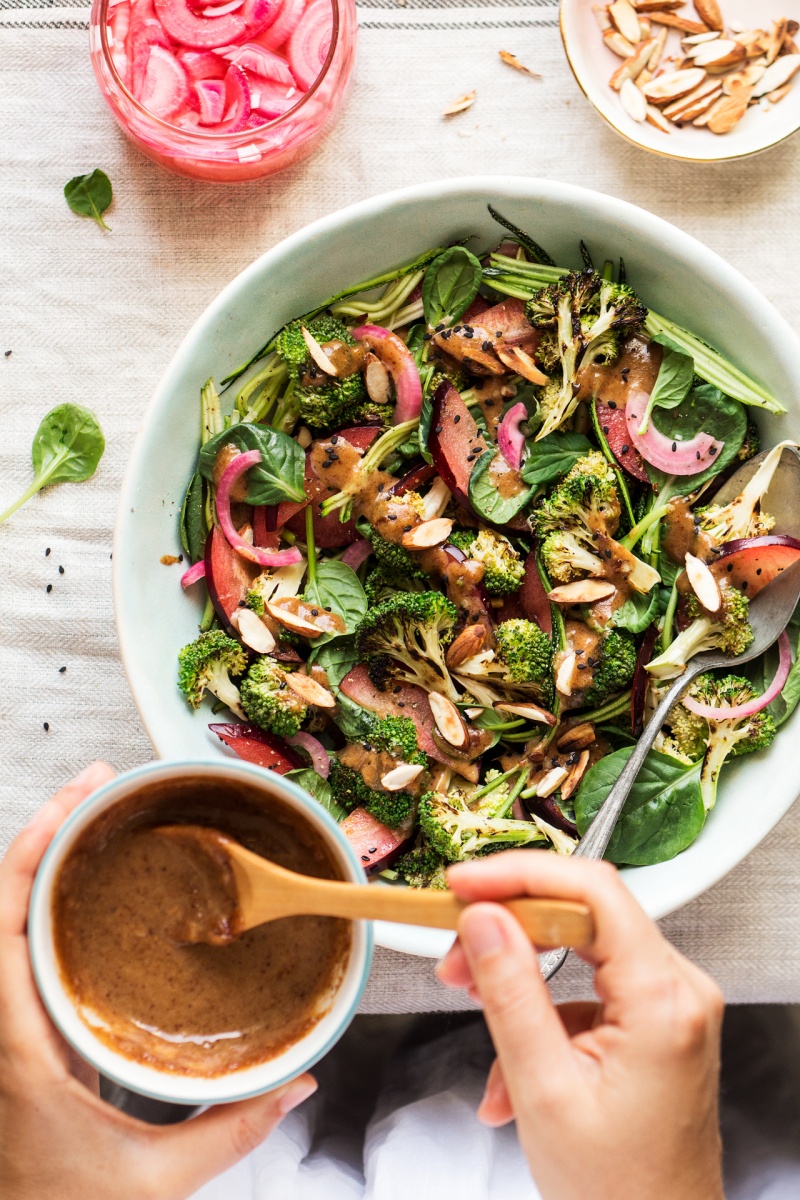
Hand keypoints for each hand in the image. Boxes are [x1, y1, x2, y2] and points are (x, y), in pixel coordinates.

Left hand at [0, 763, 316, 1199]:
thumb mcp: (153, 1182)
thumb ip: (231, 1130)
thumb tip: (299, 1080)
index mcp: (17, 1043)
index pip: (3, 921)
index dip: (34, 848)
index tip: (77, 801)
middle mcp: (2, 1023)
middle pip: (5, 900)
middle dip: (48, 831)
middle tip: (100, 787)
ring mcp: (9, 1027)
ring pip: (8, 921)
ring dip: (44, 863)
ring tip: (95, 819)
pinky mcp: (22, 1037)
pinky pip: (22, 950)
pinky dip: (45, 905)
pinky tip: (87, 894)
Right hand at [436, 853, 723, 1199]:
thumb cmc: (618, 1191)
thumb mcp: (544, 1089)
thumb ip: (510, 993)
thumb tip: (483, 918)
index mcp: (662, 1000)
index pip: (592, 891)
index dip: (521, 874)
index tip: (465, 883)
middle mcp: (678, 990)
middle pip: (582, 915)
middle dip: (508, 928)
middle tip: (453, 952)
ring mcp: (670, 1005)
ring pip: (579, 950)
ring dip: (517, 974)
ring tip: (470, 1001)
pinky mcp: (654, 1021)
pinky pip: (586, 989)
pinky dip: (539, 1014)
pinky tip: (508, 1067)